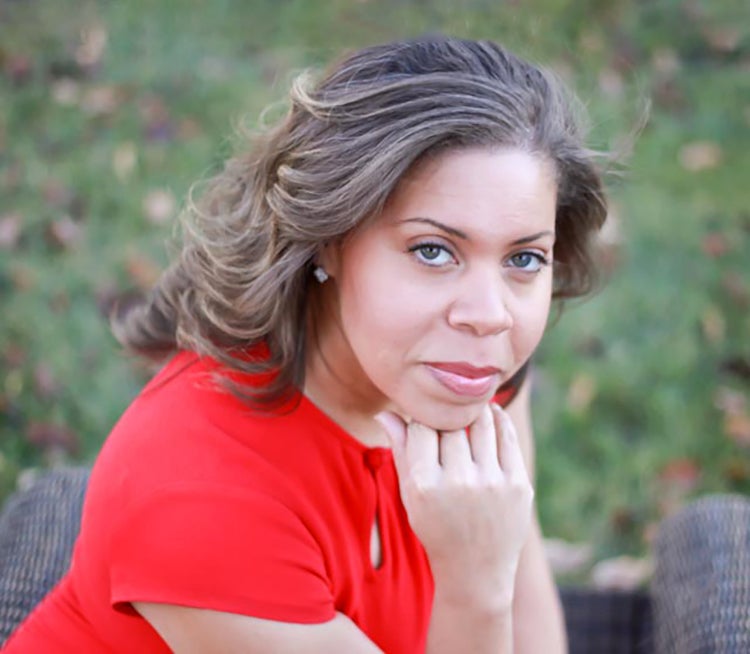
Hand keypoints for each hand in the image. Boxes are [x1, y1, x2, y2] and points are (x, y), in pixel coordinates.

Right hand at [376, 404, 533, 609]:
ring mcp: (492, 483)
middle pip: (451, 423)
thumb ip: (400, 451)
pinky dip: (499, 419)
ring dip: (476, 409)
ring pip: (482, 422)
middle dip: (448, 415)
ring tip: (471, 406)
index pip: (420, 427)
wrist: (476, 572)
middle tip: (449, 412)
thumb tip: (384, 413)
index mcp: (424, 486)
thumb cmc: (436, 527)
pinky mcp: (518, 484)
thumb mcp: (410, 495)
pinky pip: (507, 437)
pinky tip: (492, 414)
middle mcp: (458, 483)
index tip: (425, 421)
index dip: (422, 419)